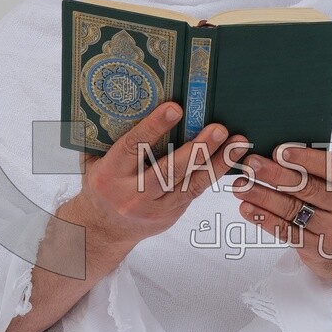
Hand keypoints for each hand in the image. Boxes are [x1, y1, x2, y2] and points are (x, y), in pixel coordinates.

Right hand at [78, 102, 248, 251]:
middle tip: (218, 129)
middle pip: (168, 170)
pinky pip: (194, 192)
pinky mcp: (169, 214)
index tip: (175, 108)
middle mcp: (131, 194)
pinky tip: (230, 159)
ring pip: (189, 184)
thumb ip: (107, 138)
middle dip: (196, 149)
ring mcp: (152, 208)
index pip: (134, 147)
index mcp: (109, 174)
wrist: (101, 228)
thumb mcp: (94, 161)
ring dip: (216, 162)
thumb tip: (128, 102)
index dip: (154, 127)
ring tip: (237, 144)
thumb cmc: (101, 184)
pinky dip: (213, 174)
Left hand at [230, 144, 331, 327]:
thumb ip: (321, 170)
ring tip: (241, 185)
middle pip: (307, 187)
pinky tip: (247, 208)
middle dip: (274, 174)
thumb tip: (277, 152)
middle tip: (250, 164)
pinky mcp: (316, 249)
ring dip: (262, 196)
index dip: (303, 157)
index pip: (330, 166)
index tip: (277, 150)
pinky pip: (285, 231)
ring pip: (292, 209)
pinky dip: (264, 218)